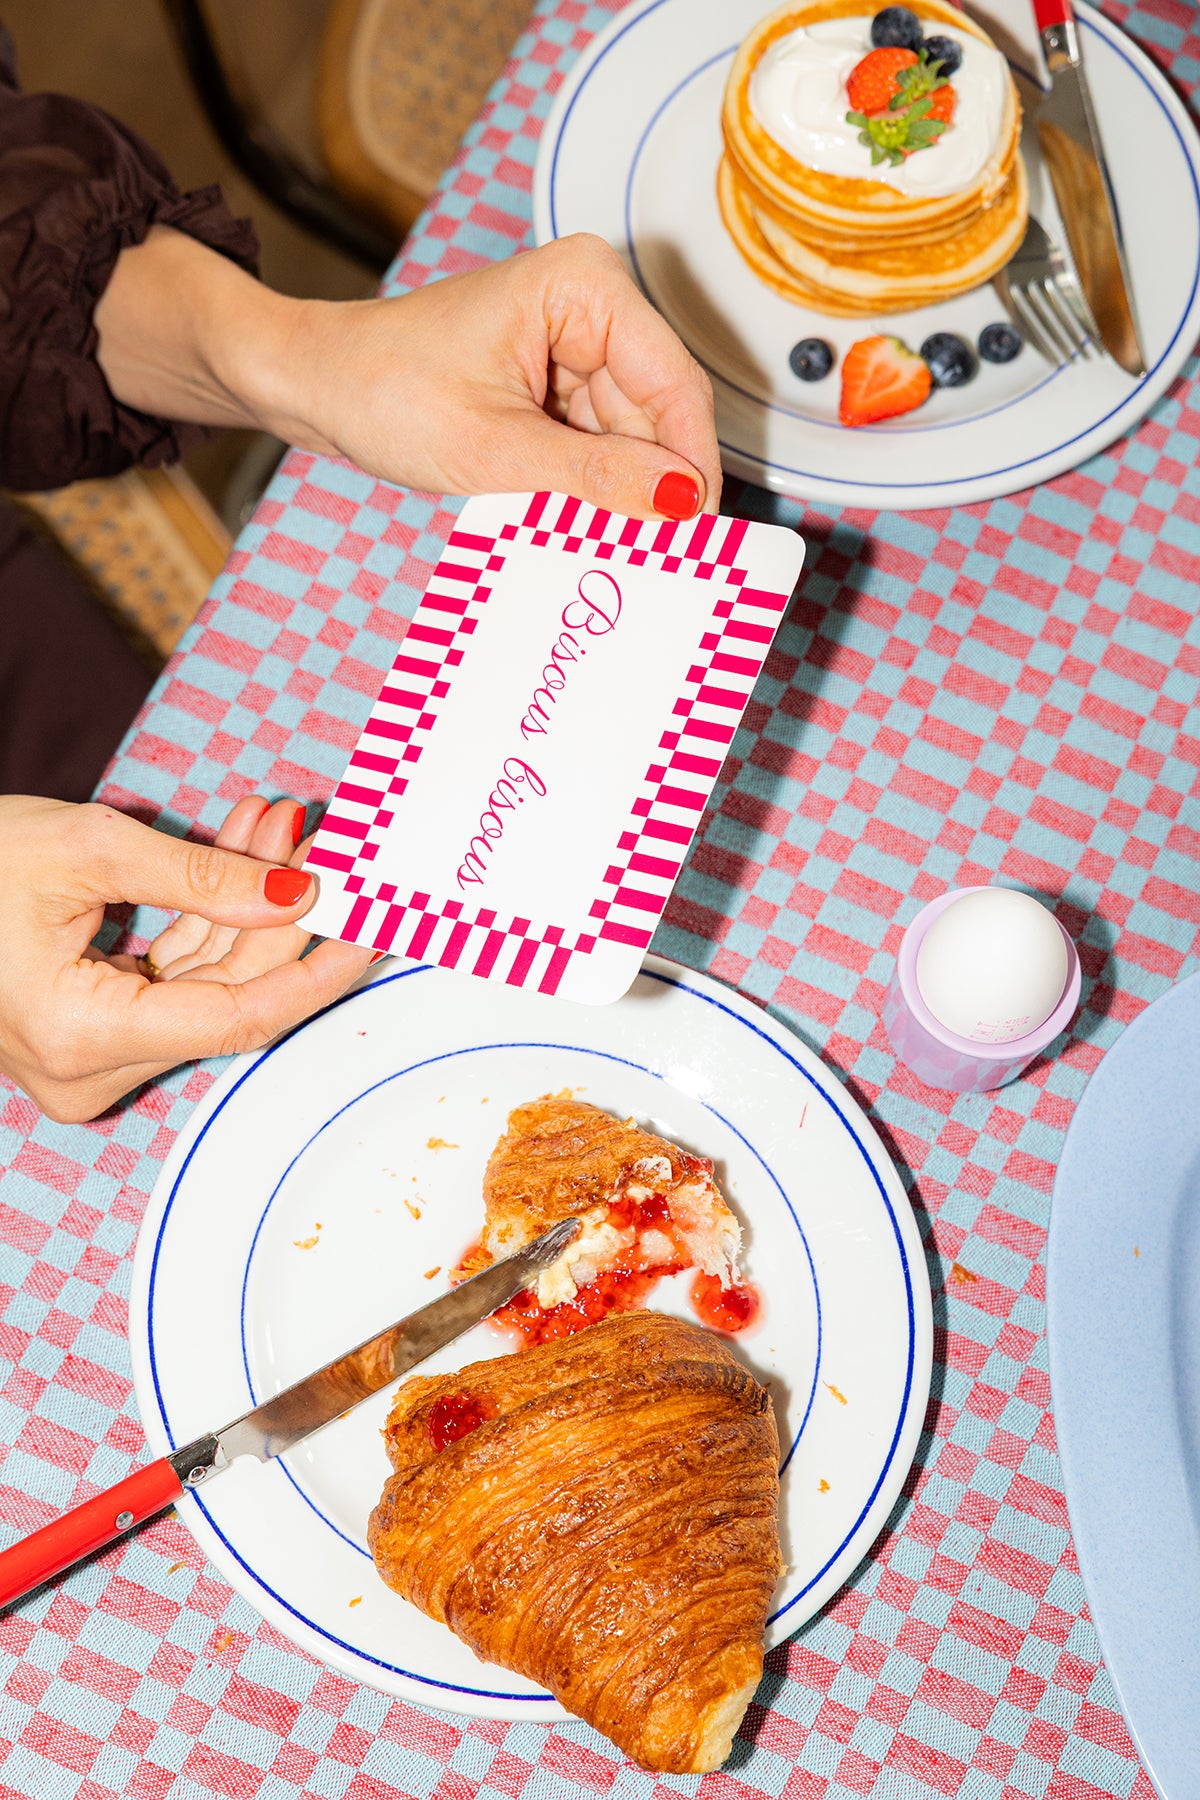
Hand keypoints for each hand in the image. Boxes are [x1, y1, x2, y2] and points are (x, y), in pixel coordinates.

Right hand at [0, 795, 373, 1122]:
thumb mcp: (87, 849)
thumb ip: (204, 877)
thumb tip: (302, 891)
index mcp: (78, 1036)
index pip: (240, 1019)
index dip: (315, 970)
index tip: (371, 925)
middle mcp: (86, 1067)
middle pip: (227, 996)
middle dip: (282, 912)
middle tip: (325, 840)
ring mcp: (87, 1054)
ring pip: (205, 979)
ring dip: (247, 902)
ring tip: (279, 824)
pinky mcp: (89, 1028)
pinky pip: (170, 973)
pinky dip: (207, 914)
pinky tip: (243, 850)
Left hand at [96, 229, 719, 521]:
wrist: (314, 385)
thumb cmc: (381, 389)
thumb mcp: (493, 448)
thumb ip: (595, 477)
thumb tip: (681, 502)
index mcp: (586, 286)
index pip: (673, 384)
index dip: (690, 465)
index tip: (695, 536)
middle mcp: (594, 304)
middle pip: (658, 415)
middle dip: (648, 487)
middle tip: (645, 561)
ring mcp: (578, 345)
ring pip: (633, 440)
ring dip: (615, 496)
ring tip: (587, 543)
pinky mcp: (559, 383)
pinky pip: (599, 448)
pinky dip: (588, 490)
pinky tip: (567, 522)